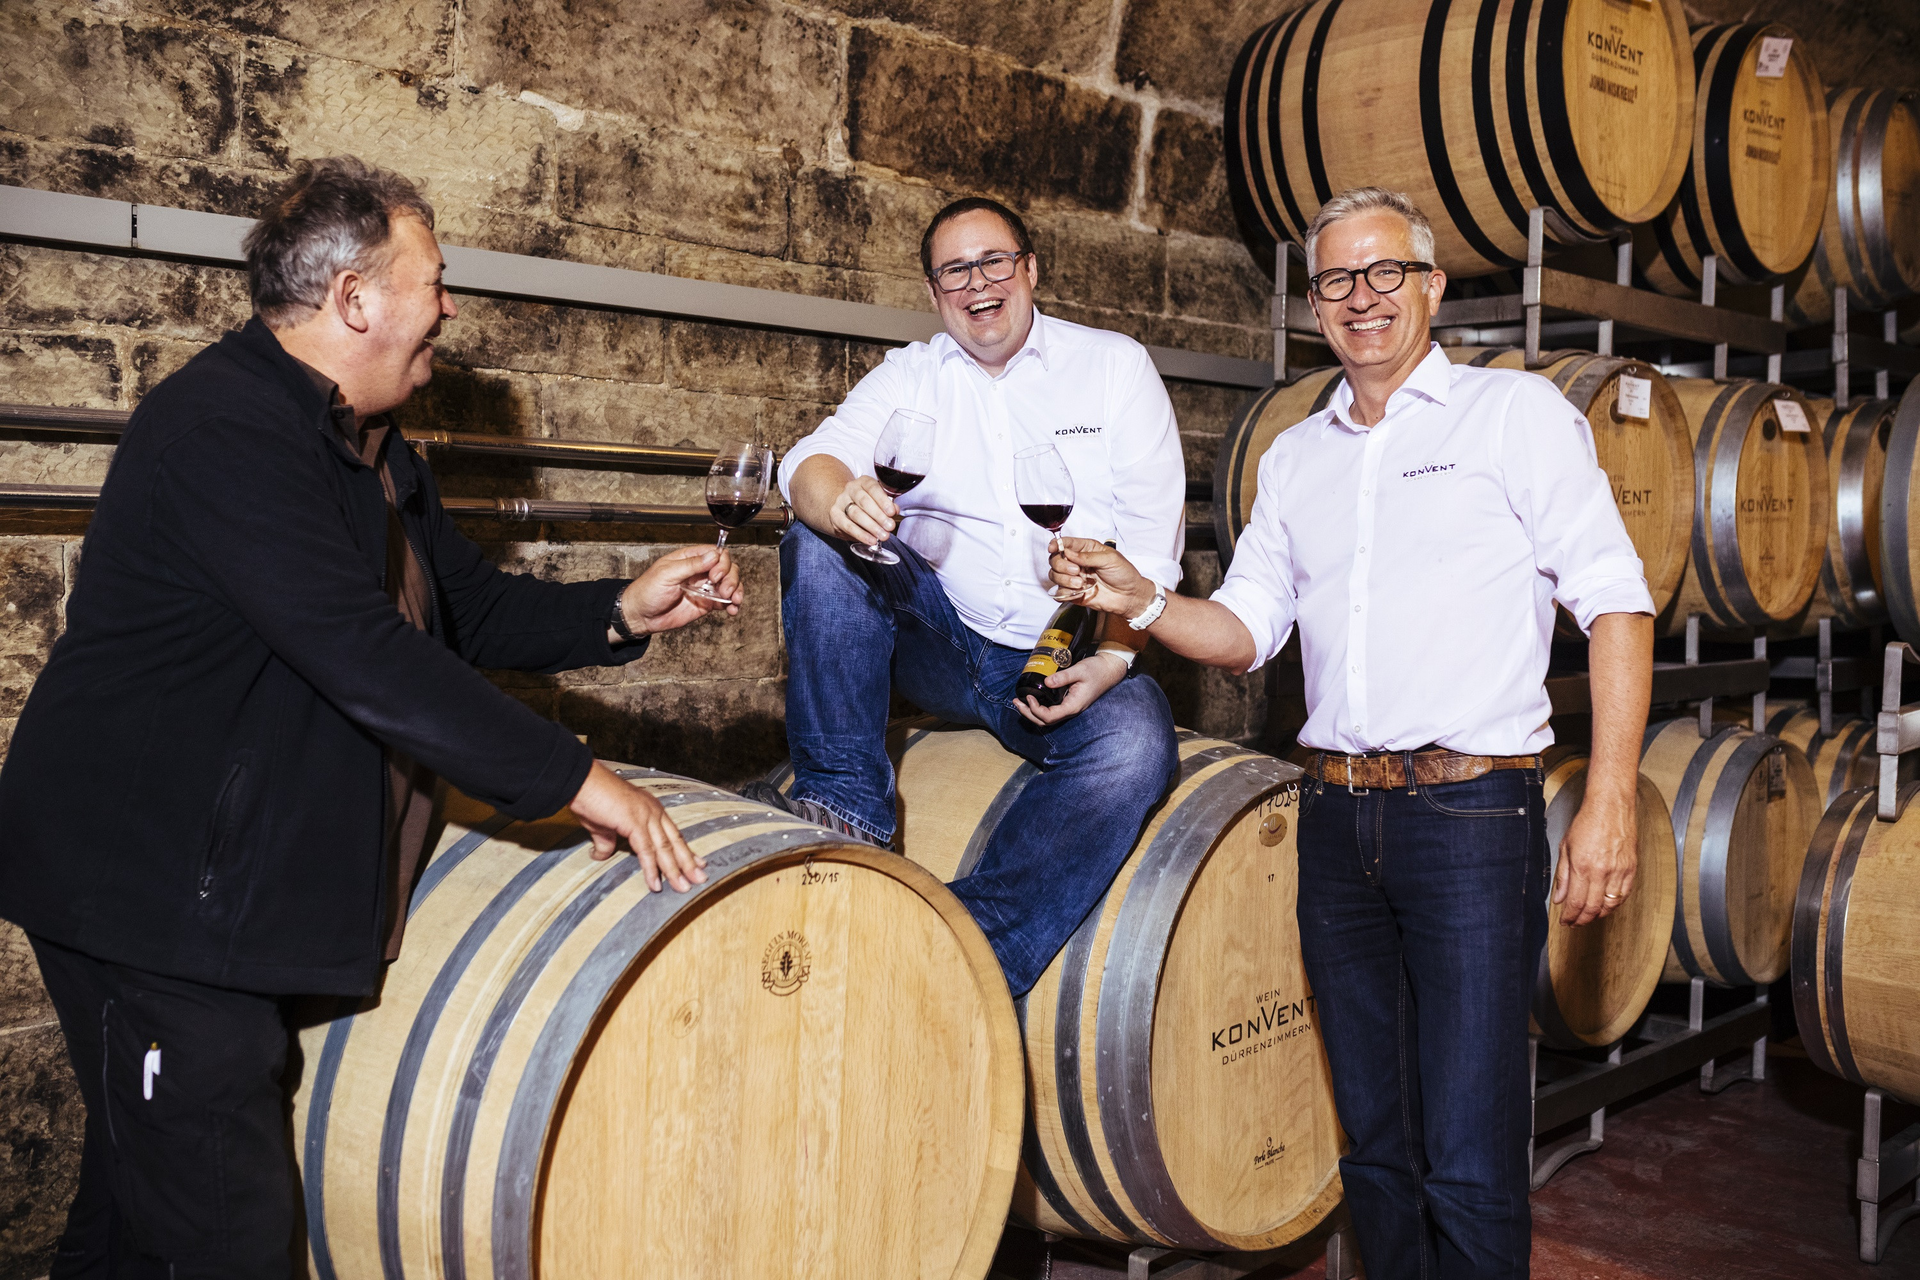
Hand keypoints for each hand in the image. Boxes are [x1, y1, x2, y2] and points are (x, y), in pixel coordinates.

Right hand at [569, 762, 708, 892]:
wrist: (579, 782)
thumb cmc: (590, 798)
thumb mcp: (601, 826)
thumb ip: (606, 842)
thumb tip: (600, 855)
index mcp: (649, 808)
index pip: (672, 833)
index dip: (685, 850)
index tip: (697, 863)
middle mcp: (652, 811)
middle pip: (675, 841)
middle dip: (688, 862)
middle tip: (700, 879)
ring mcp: (645, 816)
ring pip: (665, 848)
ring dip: (674, 871)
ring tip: (683, 888)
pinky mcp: (634, 822)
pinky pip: (646, 851)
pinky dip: (651, 869)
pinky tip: (655, 884)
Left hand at [618, 545, 741, 637]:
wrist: (641, 616)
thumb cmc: (647, 591)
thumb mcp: (667, 574)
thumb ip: (691, 565)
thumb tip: (713, 555)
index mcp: (690, 559)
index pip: (715, 553)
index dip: (721, 562)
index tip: (715, 575)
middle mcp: (700, 572)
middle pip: (727, 567)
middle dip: (731, 577)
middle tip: (725, 589)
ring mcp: (704, 588)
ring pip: (730, 583)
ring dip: (736, 590)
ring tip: (733, 600)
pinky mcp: (706, 604)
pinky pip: (725, 602)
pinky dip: (733, 605)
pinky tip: (733, 610)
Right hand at [825, 475, 898, 549]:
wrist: (844, 506)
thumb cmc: (866, 503)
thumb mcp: (878, 499)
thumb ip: (887, 504)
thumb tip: (895, 509)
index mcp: (863, 482)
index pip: (872, 488)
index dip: (883, 500)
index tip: (892, 512)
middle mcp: (850, 489)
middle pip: (864, 501)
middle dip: (879, 515)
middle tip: (890, 526)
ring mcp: (841, 502)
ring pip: (856, 514)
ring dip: (871, 526)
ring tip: (883, 535)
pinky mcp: (835, 516)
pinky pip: (848, 526)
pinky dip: (860, 535)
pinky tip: (871, 540)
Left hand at [1014, 651, 1127, 727]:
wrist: (1109, 670)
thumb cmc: (1096, 670)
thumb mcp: (1080, 670)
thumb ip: (1063, 677)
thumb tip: (1046, 682)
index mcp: (1073, 706)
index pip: (1050, 717)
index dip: (1036, 710)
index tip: (1029, 696)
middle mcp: (1070, 710)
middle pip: (1045, 721)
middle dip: (1028, 713)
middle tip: (1016, 702)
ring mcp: (1069, 707)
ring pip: (1047, 718)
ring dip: (1032, 712)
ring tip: (1020, 701)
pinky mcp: (1068, 702)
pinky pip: (1051, 710)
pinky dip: (1039, 707)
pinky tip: (1032, 698)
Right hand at [1049, 537, 1155, 618]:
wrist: (1130, 596)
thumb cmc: (1124, 574)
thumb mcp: (1110, 559)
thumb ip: (1088, 556)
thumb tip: (1069, 552)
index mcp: (1086, 549)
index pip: (1065, 543)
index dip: (1056, 544)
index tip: (1053, 548)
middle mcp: (1077, 562)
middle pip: (1055, 559)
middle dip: (1061, 564)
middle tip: (1076, 570)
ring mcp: (1074, 578)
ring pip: (1055, 575)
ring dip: (1064, 579)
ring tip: (1080, 583)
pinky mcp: (1073, 593)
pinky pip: (1059, 592)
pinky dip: (1066, 592)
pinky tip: (1079, 591)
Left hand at [1553, 788, 1636, 925]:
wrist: (1611, 807)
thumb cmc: (1588, 822)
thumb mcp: (1566, 847)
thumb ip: (1562, 875)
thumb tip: (1559, 898)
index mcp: (1582, 866)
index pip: (1575, 902)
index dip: (1570, 916)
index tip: (1565, 921)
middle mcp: (1602, 871)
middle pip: (1592, 907)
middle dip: (1582, 919)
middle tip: (1575, 923)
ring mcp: (1619, 871)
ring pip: (1610, 905)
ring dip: (1598, 915)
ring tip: (1589, 916)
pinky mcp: (1632, 869)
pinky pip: (1624, 895)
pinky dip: (1614, 904)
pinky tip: (1606, 905)